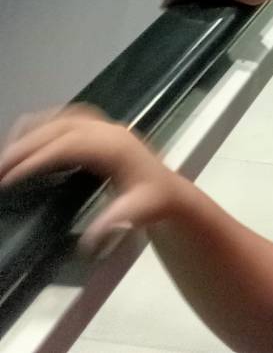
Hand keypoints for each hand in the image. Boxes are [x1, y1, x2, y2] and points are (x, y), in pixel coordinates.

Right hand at [0, 108, 179, 251]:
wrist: (170, 191)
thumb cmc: (153, 202)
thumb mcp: (139, 213)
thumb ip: (116, 222)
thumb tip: (88, 241)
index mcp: (115, 147)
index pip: (68, 146)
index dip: (37, 158)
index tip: (8, 176)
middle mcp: (109, 130)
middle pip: (60, 128)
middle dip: (25, 146)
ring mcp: (105, 126)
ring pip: (62, 118)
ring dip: (32, 132)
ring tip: (6, 154)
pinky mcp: (101, 129)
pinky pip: (67, 117)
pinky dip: (44, 124)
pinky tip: (27, 138)